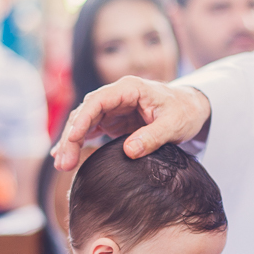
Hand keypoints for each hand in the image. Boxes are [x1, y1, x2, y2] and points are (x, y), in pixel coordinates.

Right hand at [51, 76, 210, 170]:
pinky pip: (90, 131)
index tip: (72, 139)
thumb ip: (152, 137)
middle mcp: (116, 96)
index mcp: (129, 88)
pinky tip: (64, 157)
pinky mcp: (112, 121)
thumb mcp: (174, 125)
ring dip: (71, 143)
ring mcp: (112, 109)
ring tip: (62, 165)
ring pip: (83, 122)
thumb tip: (129, 151)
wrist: (192, 109)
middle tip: (63, 163)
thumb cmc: (184, 112)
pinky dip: (77, 144)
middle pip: (85, 113)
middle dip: (71, 137)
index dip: (82, 119)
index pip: (97, 101)